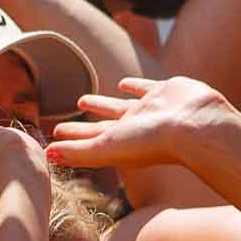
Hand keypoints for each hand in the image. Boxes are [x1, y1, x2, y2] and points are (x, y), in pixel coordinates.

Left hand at [47, 75, 240, 171]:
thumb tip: (44, 157)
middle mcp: (134, 127)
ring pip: (120, 104)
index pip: (88, 138)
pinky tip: (123, 84)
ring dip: (102, 103)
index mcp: (121, 141)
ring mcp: (151, 109)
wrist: (196, 126)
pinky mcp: (166, 91)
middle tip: (65, 115)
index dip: (71, 135)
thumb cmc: (153, 142)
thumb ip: (78, 153)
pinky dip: (133, 86)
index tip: (54, 132)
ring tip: (85, 99)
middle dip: (83, 121)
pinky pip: (144, 87)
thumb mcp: (108, 148)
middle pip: (101, 123)